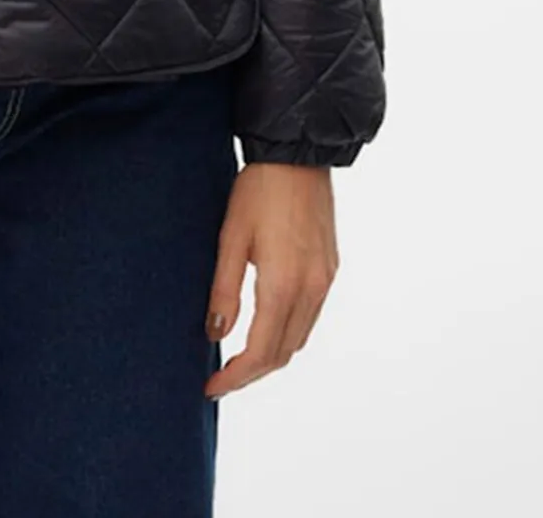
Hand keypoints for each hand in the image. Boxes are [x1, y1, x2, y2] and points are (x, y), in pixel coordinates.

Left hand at [203, 161, 338, 397]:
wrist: (298, 154)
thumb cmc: (258, 190)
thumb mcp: (231, 237)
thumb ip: (224, 290)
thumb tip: (214, 333)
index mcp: (283, 285)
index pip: (260, 352)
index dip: (235, 377)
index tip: (211, 387)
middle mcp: (311, 290)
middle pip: (282, 353)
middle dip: (251, 373)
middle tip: (221, 379)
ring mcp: (325, 281)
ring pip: (299, 338)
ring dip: (271, 356)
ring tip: (238, 358)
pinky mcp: (330, 269)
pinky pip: (310, 316)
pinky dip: (287, 333)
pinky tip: (266, 326)